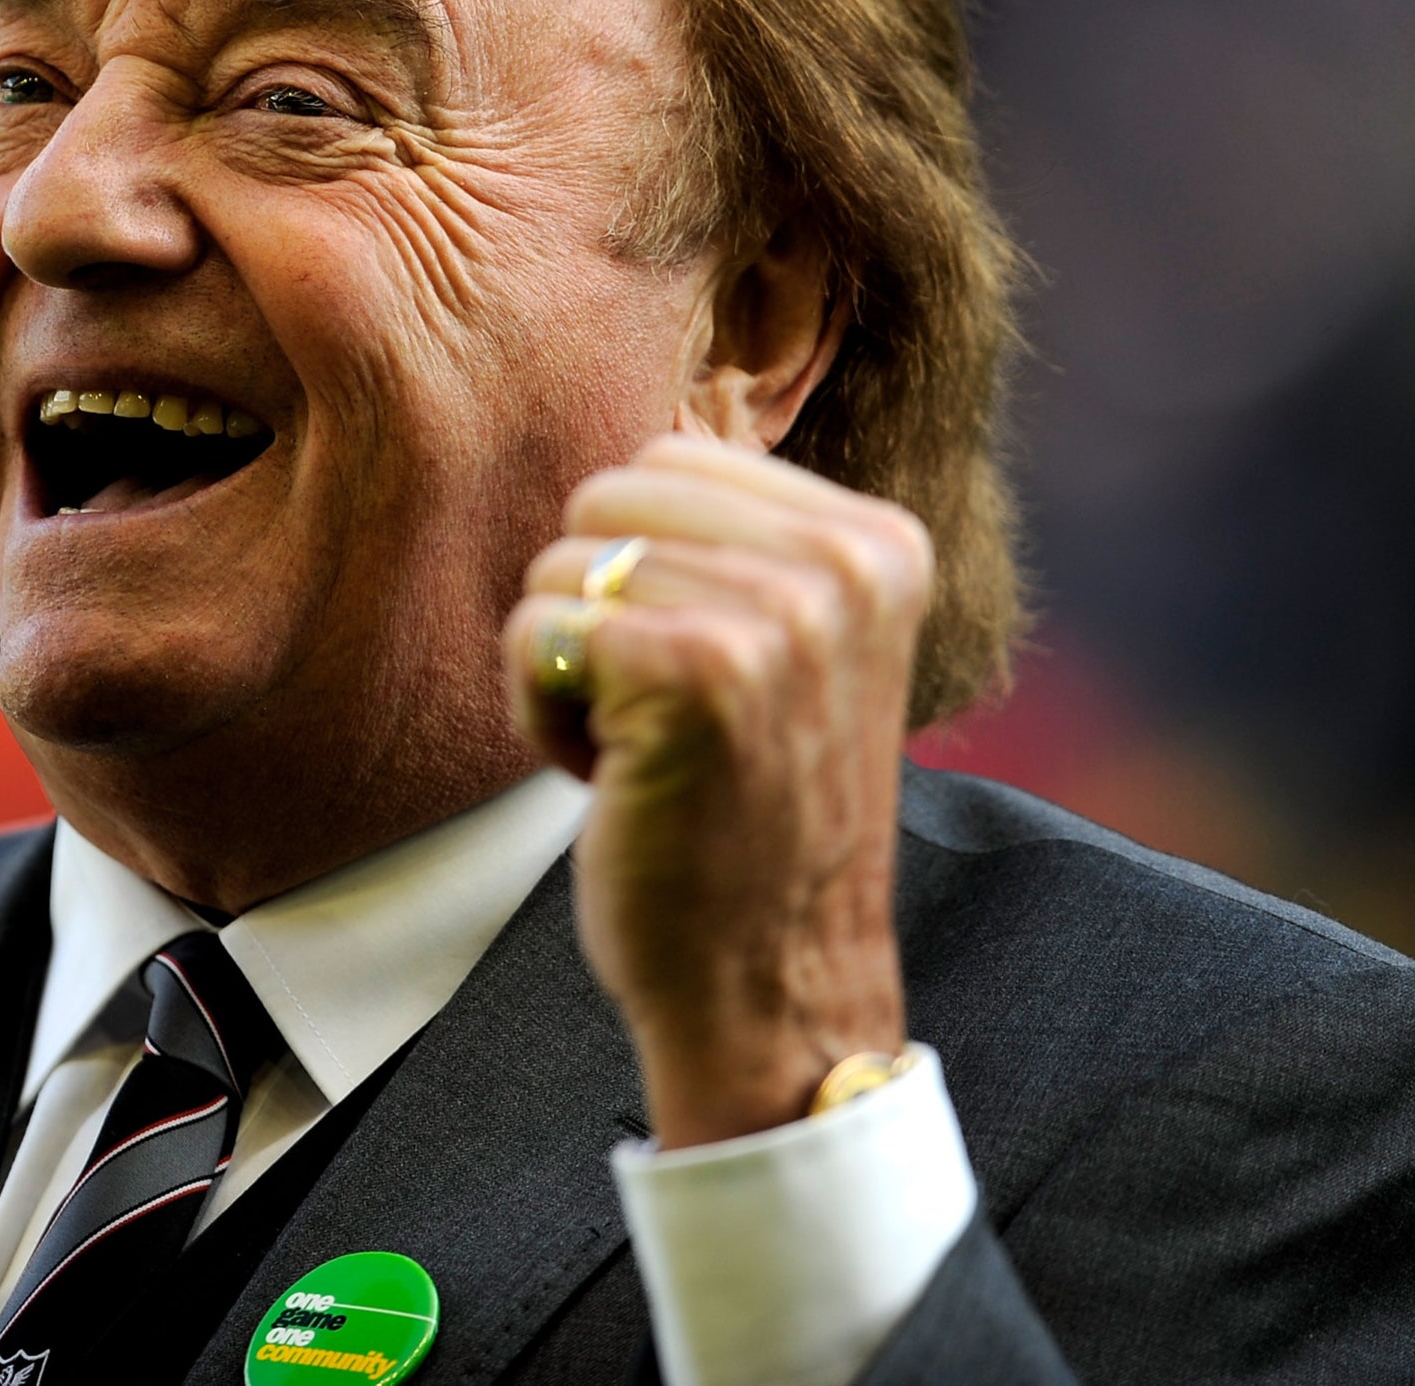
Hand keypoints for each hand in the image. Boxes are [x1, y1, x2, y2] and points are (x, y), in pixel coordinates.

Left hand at [506, 433, 929, 1146]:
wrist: (774, 987)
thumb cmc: (752, 819)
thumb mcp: (794, 647)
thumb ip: (742, 539)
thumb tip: (651, 427)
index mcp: (879, 541)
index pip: (672, 456)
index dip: (648, 567)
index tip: (705, 676)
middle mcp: (843, 566)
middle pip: (607, 495)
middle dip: (599, 606)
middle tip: (665, 718)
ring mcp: (776, 617)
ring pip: (563, 564)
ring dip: (572, 671)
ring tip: (648, 752)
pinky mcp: (693, 672)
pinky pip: (535, 628)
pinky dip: (542, 714)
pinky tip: (616, 779)